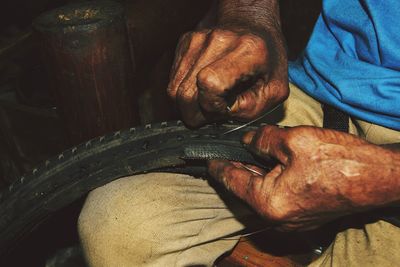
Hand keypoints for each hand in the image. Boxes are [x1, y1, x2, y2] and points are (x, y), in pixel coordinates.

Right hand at [167, 27, 287, 126]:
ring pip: (174, 90)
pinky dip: (185, 91)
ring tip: (209, 100)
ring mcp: (197, 40)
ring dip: (189, 105)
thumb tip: (221, 116)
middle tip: (214, 112)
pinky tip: (202, 88)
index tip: (224, 109)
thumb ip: (252, 108)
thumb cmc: (267, 61)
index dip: (212, 107)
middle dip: (196, 114)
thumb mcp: (275, 90)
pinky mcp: (184, 43)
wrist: (253, 25)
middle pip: (185, 93)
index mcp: (247, 51)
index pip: (210, 84)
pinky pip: (173, 80)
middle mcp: (218, 41)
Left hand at [209, 126, 399, 230]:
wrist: (380, 177)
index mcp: (269, 203)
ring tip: (242, 156)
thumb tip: (248, 140)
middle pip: (246, 189)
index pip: (233, 181)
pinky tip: (266, 164)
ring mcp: (292, 218)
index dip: (219, 167)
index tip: (209, 160)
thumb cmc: (341, 160)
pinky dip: (269, 179)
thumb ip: (262, 140)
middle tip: (223, 154)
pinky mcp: (303, 212)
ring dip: (253, 173)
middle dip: (236, 169)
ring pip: (261, 192)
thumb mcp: (294, 140)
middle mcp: (277, 217)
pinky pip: (277, 195)